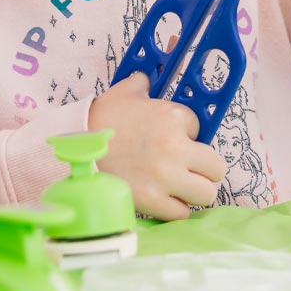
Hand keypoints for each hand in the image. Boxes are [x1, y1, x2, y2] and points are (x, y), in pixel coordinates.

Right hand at [89, 73, 225, 220]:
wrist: (74, 147)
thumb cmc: (100, 119)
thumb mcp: (124, 93)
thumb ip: (142, 84)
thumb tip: (147, 77)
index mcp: (173, 117)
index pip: (201, 130)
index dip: (188, 137)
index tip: (173, 141)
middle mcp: (175, 147)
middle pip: (216, 168)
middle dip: (203, 169)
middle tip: (187, 170)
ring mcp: (166, 177)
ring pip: (206, 194)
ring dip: (193, 192)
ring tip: (177, 188)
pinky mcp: (153, 201)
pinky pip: (182, 213)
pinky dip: (174, 208)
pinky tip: (162, 199)